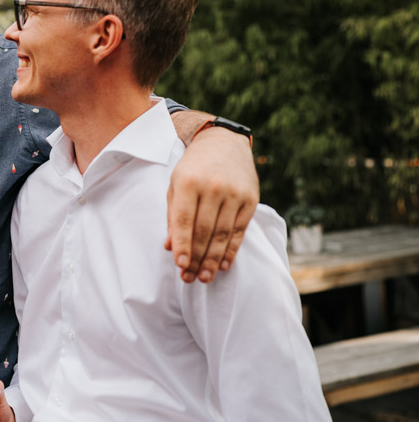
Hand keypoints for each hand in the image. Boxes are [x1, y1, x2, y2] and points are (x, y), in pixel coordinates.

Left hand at [166, 126, 258, 282]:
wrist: (224, 143)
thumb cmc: (193, 167)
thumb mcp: (175, 184)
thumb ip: (172, 215)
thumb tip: (170, 247)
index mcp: (188, 182)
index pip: (184, 219)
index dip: (183, 244)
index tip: (180, 265)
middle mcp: (213, 188)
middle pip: (204, 231)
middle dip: (196, 258)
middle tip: (189, 278)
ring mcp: (234, 194)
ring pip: (222, 234)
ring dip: (213, 259)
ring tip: (205, 277)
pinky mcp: (250, 200)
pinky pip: (239, 230)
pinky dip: (231, 250)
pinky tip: (223, 265)